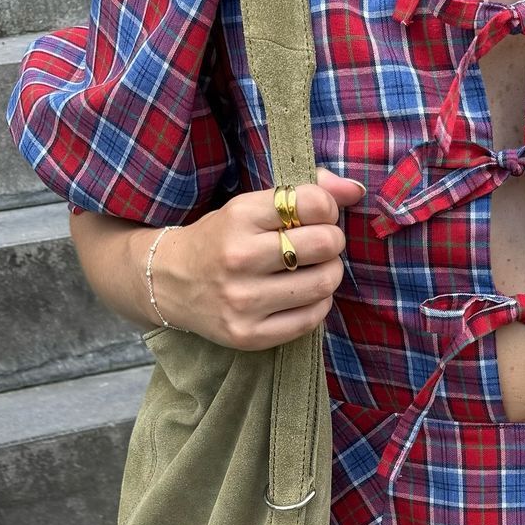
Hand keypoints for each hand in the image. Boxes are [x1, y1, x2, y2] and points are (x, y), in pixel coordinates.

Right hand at [150, 168, 365, 349]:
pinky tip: (303, 294)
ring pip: (324, 283)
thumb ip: (306, 191)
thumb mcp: (251, 206)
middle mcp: (239, 257)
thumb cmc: (221, 239)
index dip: (327, 208)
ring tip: (313, 269)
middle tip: (321, 244)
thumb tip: (356, 190)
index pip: (313, 203)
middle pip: (326, 244)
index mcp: (239, 215)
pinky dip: (318, 303)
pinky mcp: (249, 335)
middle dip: (332, 241)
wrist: (168, 282)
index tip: (317, 215)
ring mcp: (243, 300)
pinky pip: (312, 318)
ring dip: (329, 273)